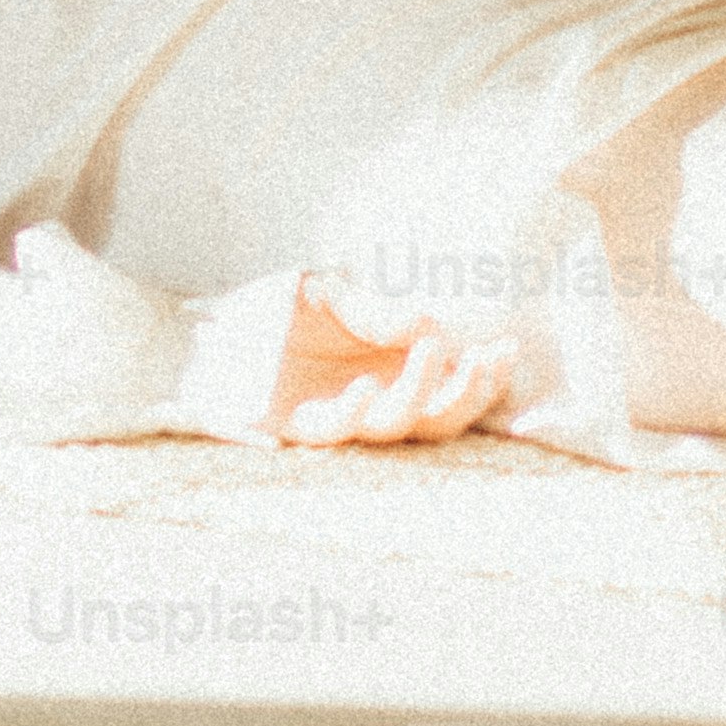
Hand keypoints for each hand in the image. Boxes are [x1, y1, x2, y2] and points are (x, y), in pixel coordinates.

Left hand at [266, 277, 516, 447]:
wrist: (217, 325)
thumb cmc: (282, 309)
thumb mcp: (335, 294)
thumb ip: (380, 313)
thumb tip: (434, 326)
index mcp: (391, 376)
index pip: (450, 390)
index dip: (483, 379)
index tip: (508, 352)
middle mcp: (374, 403)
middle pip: (436, 421)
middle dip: (466, 395)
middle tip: (482, 359)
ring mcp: (339, 417)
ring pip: (394, 426)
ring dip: (418, 394)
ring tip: (433, 351)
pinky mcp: (297, 426)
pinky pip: (334, 431)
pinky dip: (354, 413)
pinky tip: (364, 388)